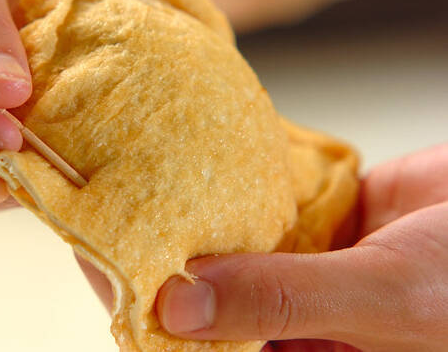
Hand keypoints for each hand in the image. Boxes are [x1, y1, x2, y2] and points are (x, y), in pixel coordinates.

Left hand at [78, 144, 447, 351]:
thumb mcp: (385, 299)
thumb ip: (283, 300)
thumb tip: (177, 306)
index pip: (197, 346)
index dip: (143, 309)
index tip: (97, 256)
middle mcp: (285, 322)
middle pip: (199, 292)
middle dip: (153, 251)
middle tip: (100, 199)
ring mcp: (294, 267)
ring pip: (224, 243)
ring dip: (184, 211)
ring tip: (129, 169)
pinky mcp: (308, 222)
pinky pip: (255, 200)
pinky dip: (227, 177)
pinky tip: (188, 150)